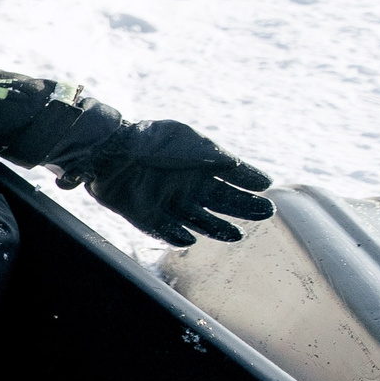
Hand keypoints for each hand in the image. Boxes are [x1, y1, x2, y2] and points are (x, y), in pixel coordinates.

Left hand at [60, 119, 274, 245]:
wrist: (112, 148)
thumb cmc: (155, 142)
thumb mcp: (197, 145)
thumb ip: (227, 163)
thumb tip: (263, 180)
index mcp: (199, 167)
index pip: (232, 181)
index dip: (249, 188)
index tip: (267, 192)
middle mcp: (186, 186)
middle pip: (221, 202)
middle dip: (243, 208)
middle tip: (265, 213)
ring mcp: (167, 201)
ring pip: (198, 220)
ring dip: (216, 228)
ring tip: (237, 234)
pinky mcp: (145, 215)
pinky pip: (165, 230)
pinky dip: (177, 235)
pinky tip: (192, 238)